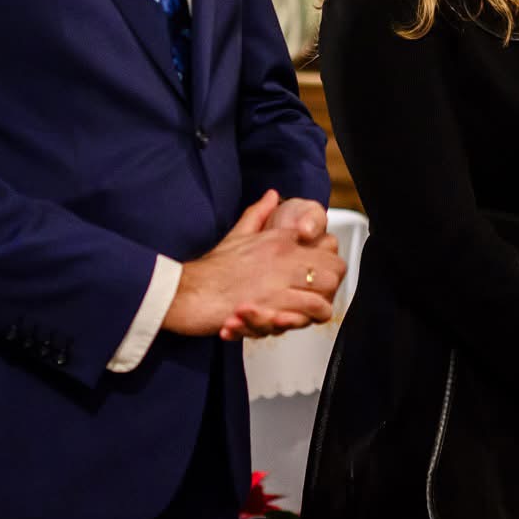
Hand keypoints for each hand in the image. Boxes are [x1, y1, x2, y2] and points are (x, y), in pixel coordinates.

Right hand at [165, 190, 344, 340]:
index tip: (317, 277)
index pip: (328, 246)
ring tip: (299, 315)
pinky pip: (303, 316)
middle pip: (334, 270)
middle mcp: (283, 257)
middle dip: (329, 289)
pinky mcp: (271, 307)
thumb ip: (258, 215)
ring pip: (324, 297)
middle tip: (313, 300)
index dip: (328, 265)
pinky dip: (299, 324)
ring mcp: (278, 282)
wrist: (185, 292)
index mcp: (279, 239)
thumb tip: (272, 195)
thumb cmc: (209, 270)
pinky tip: (284, 323)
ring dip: (315, 311)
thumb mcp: (237, 235)